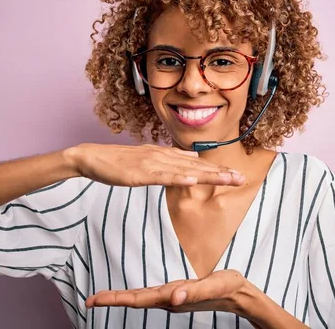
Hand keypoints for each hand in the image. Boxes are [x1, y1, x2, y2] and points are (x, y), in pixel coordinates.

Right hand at [67, 143, 244, 186]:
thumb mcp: (148, 160)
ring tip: (227, 179)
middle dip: (220, 173)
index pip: (197, 164)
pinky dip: (178, 177)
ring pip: (185, 170)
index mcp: (165, 155)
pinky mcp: (140, 172)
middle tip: (242, 178)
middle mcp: (163, 156)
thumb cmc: (118, 162)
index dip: (217, 170)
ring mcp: (152, 163)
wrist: (92, 157)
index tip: (236, 175)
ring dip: (207, 175)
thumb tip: (192, 161)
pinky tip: (192, 180)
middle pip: (196, 166)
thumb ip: (170, 161)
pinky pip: (162, 176)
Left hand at [85, 269, 246, 314]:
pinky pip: (151, 295)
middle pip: (136, 300)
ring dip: (122, 298)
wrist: (239, 295)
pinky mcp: (178, 294)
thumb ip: (194, 291)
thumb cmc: (228, 288)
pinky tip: (131, 295)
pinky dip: (136, 294)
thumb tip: (173, 297)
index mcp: (174, 297)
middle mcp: (169, 299)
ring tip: (103, 297)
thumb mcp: (213, 286)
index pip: (139, 299)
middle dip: (112, 300)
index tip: (95, 300)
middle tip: (89, 300)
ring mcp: (173, 298)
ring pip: (142, 298)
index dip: (116, 299)